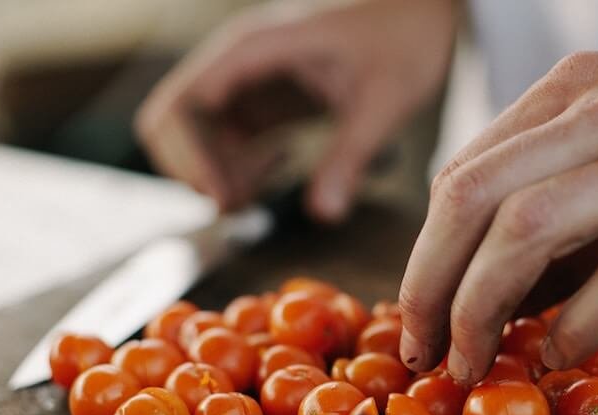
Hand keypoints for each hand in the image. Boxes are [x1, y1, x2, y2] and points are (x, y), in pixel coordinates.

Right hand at [135, 0, 457, 220]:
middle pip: (174, 122)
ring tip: (261, 195)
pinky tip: (280, 170)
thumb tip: (324, 213)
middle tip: (240, 205)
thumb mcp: (385, 98)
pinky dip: (239, 167)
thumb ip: (351, 155)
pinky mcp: (265, 100)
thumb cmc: (407, 33)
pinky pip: (228, 140)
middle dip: (195, 171)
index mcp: (255, 49)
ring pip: (197, 136)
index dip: (190, 157)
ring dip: (216, 175)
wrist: (423, 10)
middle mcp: (239, 62)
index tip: (224, 198)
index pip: (185, 104)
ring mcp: (249, 81)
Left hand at [398, 0, 597, 383]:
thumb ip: (564, 189)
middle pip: (474, 198)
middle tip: (422, 350)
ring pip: (531, 228)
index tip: (416, 315)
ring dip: (483, 307)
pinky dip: (581, 322)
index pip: (464, 175)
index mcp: (572, 93)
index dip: (425, 254)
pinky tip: (561, 354)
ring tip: (472, 362)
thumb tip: (503, 286)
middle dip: (430, 285)